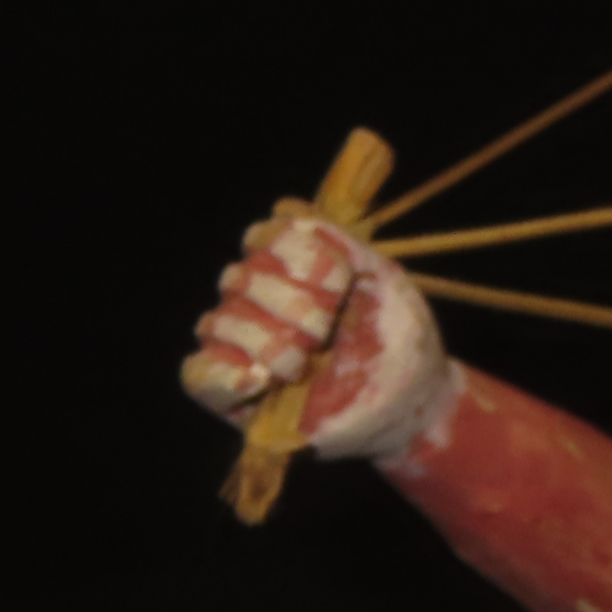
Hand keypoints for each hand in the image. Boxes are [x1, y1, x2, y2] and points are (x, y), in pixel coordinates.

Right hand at [179, 213, 450, 462]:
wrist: (414, 403)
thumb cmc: (402, 340)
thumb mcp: (383, 281)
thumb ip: (340, 243)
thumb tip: (287, 208)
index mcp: (296, 274)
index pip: (261, 238)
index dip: (288, 248)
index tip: (337, 278)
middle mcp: (263, 306)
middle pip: (238, 277)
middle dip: (285, 300)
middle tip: (324, 328)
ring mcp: (247, 349)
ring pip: (217, 321)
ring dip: (263, 339)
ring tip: (301, 363)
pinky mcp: (237, 396)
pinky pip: (198, 373)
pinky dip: (223, 373)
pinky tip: (260, 379)